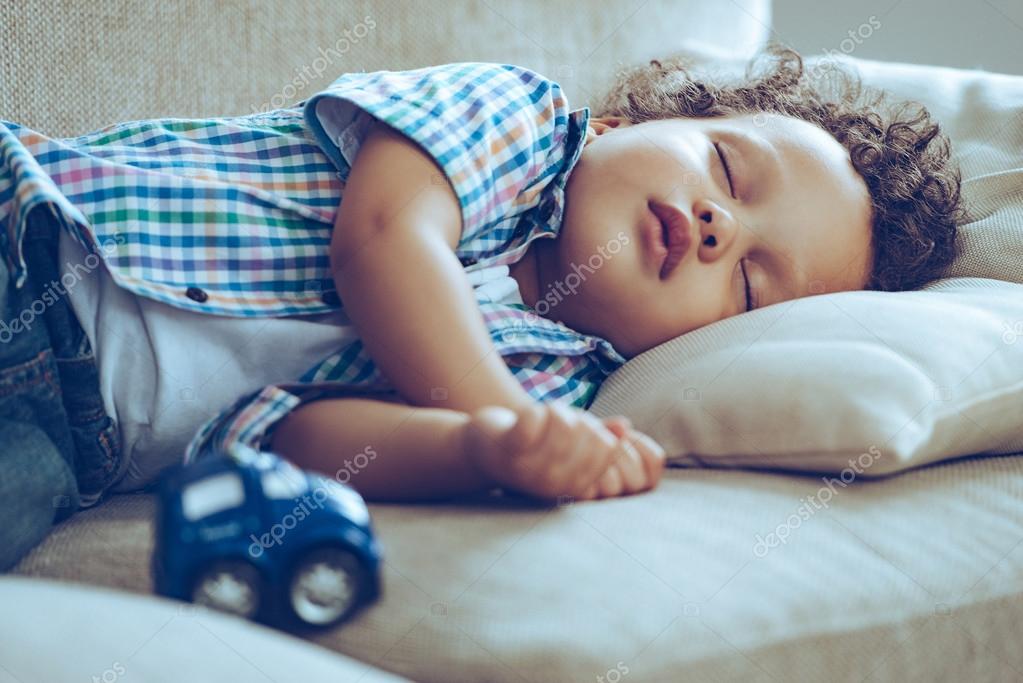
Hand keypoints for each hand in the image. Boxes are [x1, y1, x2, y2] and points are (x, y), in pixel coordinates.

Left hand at [461, 402, 664, 501]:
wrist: (480, 450)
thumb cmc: (530, 447)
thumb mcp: (566, 448)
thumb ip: (596, 440)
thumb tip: (625, 428)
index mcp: (572, 486)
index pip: (607, 450)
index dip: (598, 431)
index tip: (580, 428)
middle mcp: (553, 483)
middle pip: (588, 434)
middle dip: (579, 418)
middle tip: (561, 418)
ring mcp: (529, 467)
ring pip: (563, 423)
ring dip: (555, 409)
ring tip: (544, 414)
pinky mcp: (507, 447)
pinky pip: (535, 419)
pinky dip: (535, 410)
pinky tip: (528, 414)